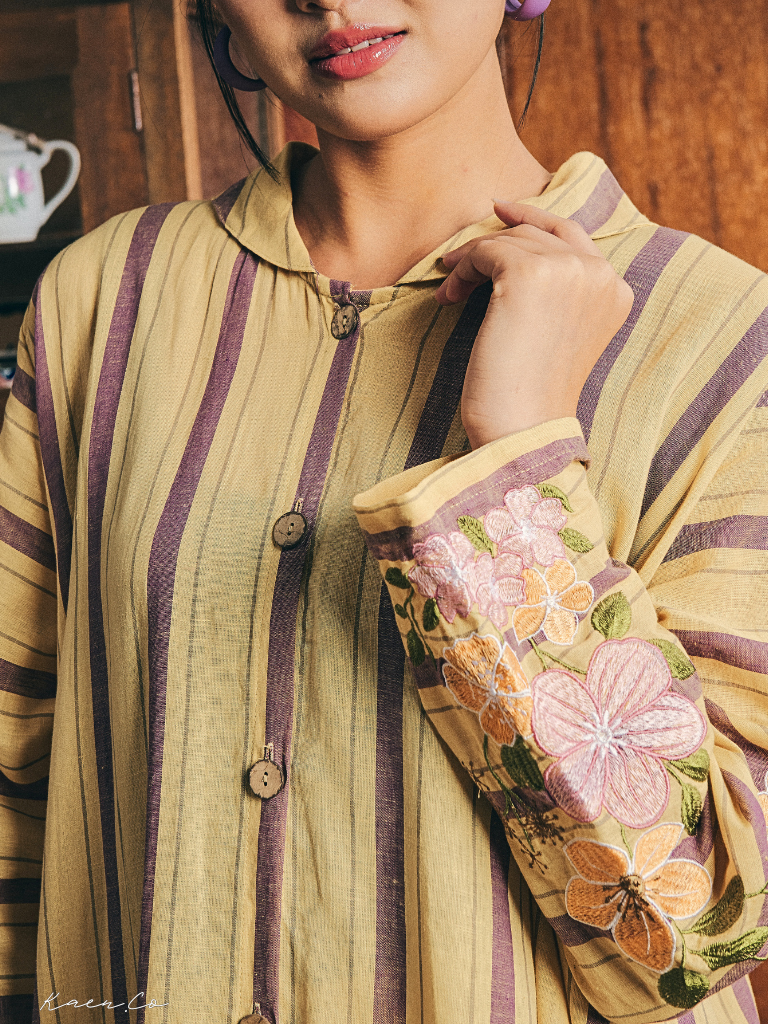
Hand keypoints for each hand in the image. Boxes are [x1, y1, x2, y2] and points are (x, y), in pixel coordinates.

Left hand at [434, 202, 633, 448]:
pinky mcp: (528, 273)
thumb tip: (508, 245)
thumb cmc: (531, 395)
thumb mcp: (557, 333)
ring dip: (470, 262)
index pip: (571, 235)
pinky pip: (485, 251)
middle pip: (537, 233)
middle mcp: (599, 273)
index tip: (499, 211)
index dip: (533, 218)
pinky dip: (462, 270)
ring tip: (449, 291)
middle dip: (492, 246)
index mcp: (615, 291)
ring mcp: (567, 270)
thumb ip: (555, 291)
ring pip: (507, 241)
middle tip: (457, 262)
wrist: (523, 428)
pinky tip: (448, 296)